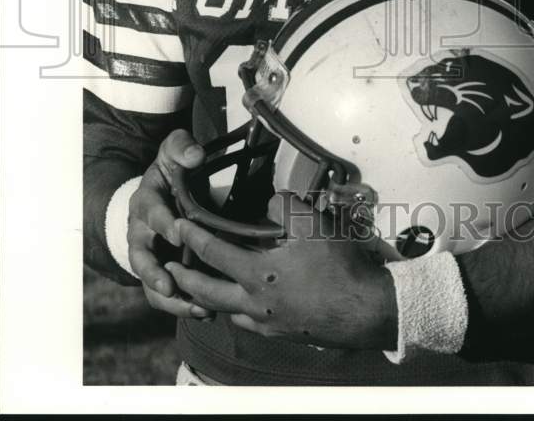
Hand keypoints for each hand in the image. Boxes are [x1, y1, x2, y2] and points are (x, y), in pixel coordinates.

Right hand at [128, 128, 213, 319]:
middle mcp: (141, 231)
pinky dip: (180, 305)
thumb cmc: (171, 168)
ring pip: (150, 282)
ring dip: (170, 298)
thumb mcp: (174, 149)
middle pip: (140, 257)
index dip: (163, 223)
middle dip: (153, 273)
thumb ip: (183, 147)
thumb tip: (195, 155)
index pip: (150, 213)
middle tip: (170, 285)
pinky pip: (163, 293)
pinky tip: (206, 313)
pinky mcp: (160, 269)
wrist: (160, 189)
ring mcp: (149, 254)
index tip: (180, 232)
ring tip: (196, 309)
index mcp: (146, 201)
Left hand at [167, 192, 398, 349]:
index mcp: (258, 273)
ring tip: (197, 289)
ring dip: (206, 299)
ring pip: (225, 311)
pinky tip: (239, 306)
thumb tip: (271, 201)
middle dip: (185, 279)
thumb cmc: (339, 266)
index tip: (178, 225)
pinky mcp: (280, 333)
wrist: (364, 310)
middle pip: (207, 292)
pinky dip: (235, 313)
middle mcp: (254, 302)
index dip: (193, 236)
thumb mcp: (314, 225)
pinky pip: (248, 324)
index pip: (212, 252)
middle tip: (169, 270)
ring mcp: (266, 322)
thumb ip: (287, 206)